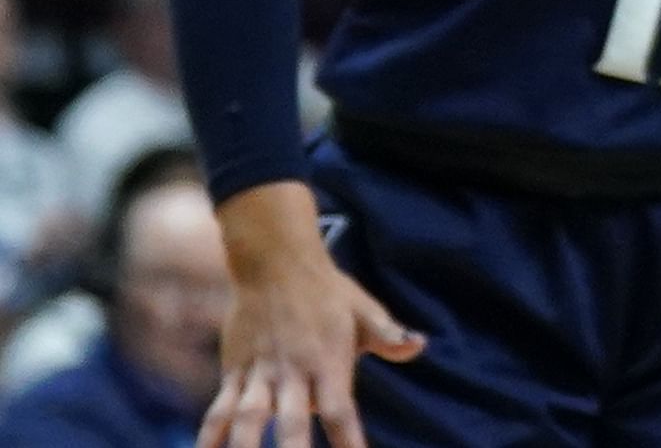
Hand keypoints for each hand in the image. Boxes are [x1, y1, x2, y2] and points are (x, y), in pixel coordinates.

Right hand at [206, 186, 422, 447]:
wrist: (275, 262)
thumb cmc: (328, 292)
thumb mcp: (364, 310)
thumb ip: (387, 335)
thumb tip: (418, 345)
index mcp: (329, 362)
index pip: (340, 411)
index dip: (347, 441)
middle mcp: (293, 372)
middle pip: (291, 422)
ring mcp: (260, 373)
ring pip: (248, 419)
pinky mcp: (234, 372)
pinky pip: (219, 410)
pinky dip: (212, 436)